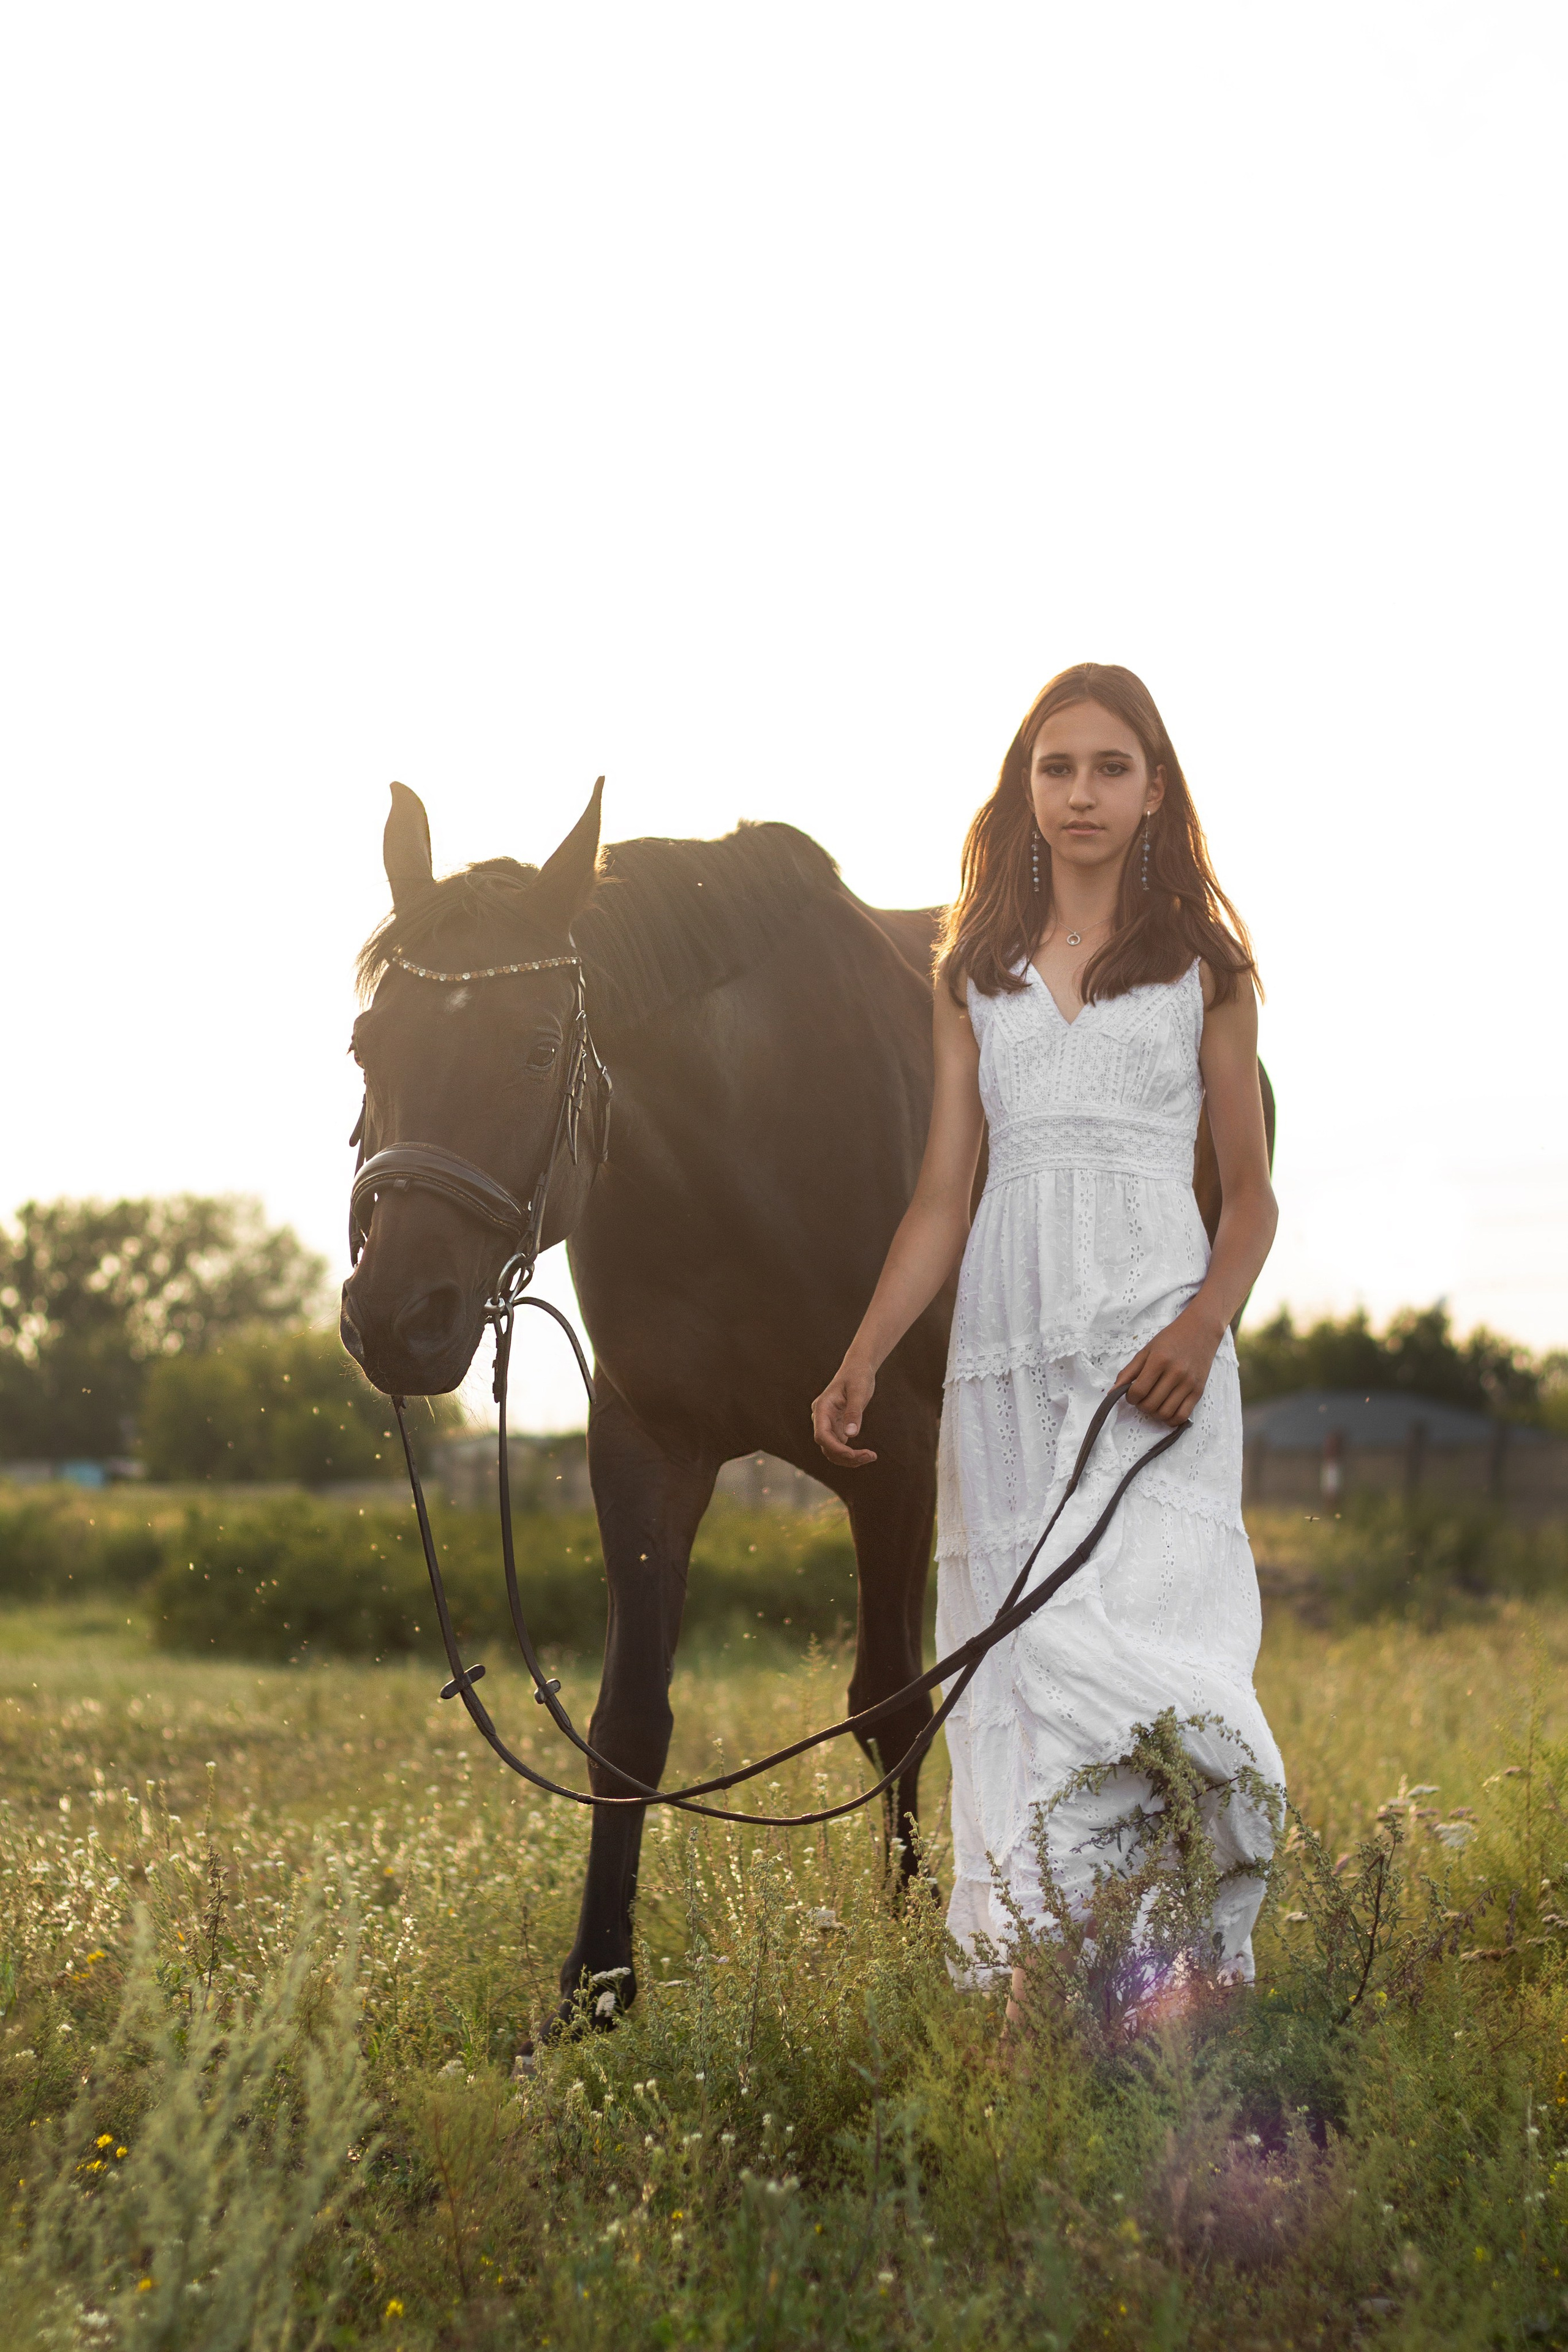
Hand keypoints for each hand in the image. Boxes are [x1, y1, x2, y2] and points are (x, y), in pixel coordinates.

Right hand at [812, 1358, 877, 1466]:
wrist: (857, 1368)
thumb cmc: (858, 1376)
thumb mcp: (858, 1392)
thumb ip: (854, 1412)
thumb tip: (851, 1435)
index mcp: (822, 1408)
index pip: (822, 1435)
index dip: (835, 1448)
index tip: (853, 1454)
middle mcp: (821, 1418)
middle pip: (827, 1446)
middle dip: (846, 1456)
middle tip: (871, 1456)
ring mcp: (828, 1424)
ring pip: (832, 1450)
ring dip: (849, 1458)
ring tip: (871, 1456)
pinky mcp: (837, 1427)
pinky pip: (839, 1446)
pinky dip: (851, 1454)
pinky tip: (867, 1454)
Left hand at [1114, 1307, 1222, 1426]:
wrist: (1200, 1330)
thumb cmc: (1171, 1339)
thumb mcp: (1146, 1350)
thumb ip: (1129, 1371)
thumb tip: (1112, 1392)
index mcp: (1159, 1361)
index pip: (1138, 1391)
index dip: (1130, 1397)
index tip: (1131, 1394)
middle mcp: (1176, 1373)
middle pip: (1150, 1405)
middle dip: (1140, 1406)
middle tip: (1141, 1398)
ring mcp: (1189, 1384)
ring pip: (1165, 1414)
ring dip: (1154, 1413)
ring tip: (1153, 1403)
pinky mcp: (1199, 1391)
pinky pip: (1182, 1416)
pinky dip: (1170, 1419)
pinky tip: (1165, 1411)